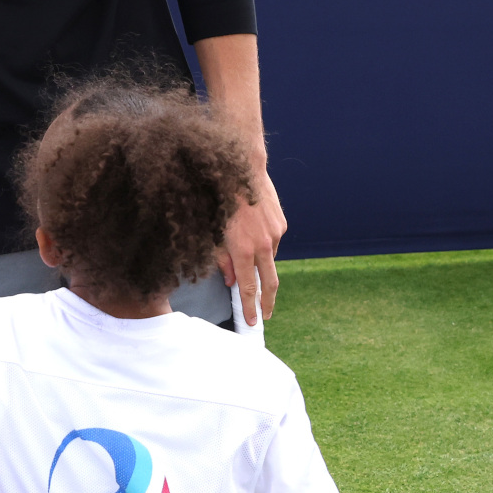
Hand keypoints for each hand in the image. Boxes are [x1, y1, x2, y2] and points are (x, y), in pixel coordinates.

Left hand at [219, 168, 285, 324]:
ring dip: (261, 265)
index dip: (251, 307)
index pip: (249, 287)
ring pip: (270, 259)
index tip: (253, 322)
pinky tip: (252, 234)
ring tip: (248, 259)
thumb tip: (230, 281)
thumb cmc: (217, 201)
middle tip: (265, 315)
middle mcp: (264, 245)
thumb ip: (221, 261)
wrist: (240, 171)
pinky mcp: (281, 224)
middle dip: (267, 302)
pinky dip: (264, 246)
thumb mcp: (211, 234)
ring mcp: (275, 234)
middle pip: (270, 282)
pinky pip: (273, 242)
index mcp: (243, 250)